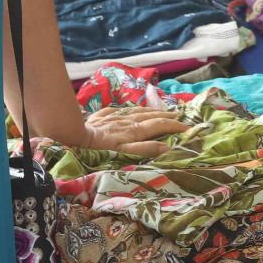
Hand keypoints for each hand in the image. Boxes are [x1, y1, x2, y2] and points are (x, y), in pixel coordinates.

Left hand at [76, 105, 191, 158]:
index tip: (187, 127)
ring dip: (152, 110)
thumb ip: (145, 149)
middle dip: (166, 115)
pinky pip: (120, 110)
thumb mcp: (124, 153)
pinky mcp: (101, 116)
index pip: (160, 126)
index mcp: (135, 130)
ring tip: (161, 110)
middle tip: (178, 115)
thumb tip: (167, 146)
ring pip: (137, 111)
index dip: (174, 126)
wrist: (74, 137)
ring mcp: (114, 117)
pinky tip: (131, 109)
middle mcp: (127, 121)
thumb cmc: (99, 150)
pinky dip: (130, 109)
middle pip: (150, 116)